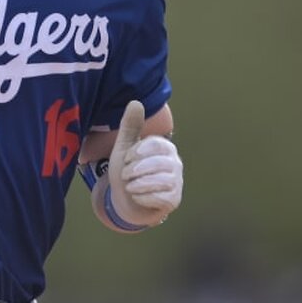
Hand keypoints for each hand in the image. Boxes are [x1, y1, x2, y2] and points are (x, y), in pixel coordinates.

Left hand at [108, 101, 183, 227]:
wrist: (125, 200)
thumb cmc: (127, 171)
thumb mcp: (124, 147)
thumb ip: (130, 126)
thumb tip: (136, 102)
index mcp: (164, 147)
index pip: (154, 144)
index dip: (135, 153)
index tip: (127, 159)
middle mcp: (175, 163)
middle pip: (156, 164)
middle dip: (134, 171)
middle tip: (126, 175)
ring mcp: (177, 182)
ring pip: (158, 181)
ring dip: (136, 185)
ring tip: (130, 185)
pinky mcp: (175, 200)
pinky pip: (159, 198)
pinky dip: (142, 197)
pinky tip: (138, 196)